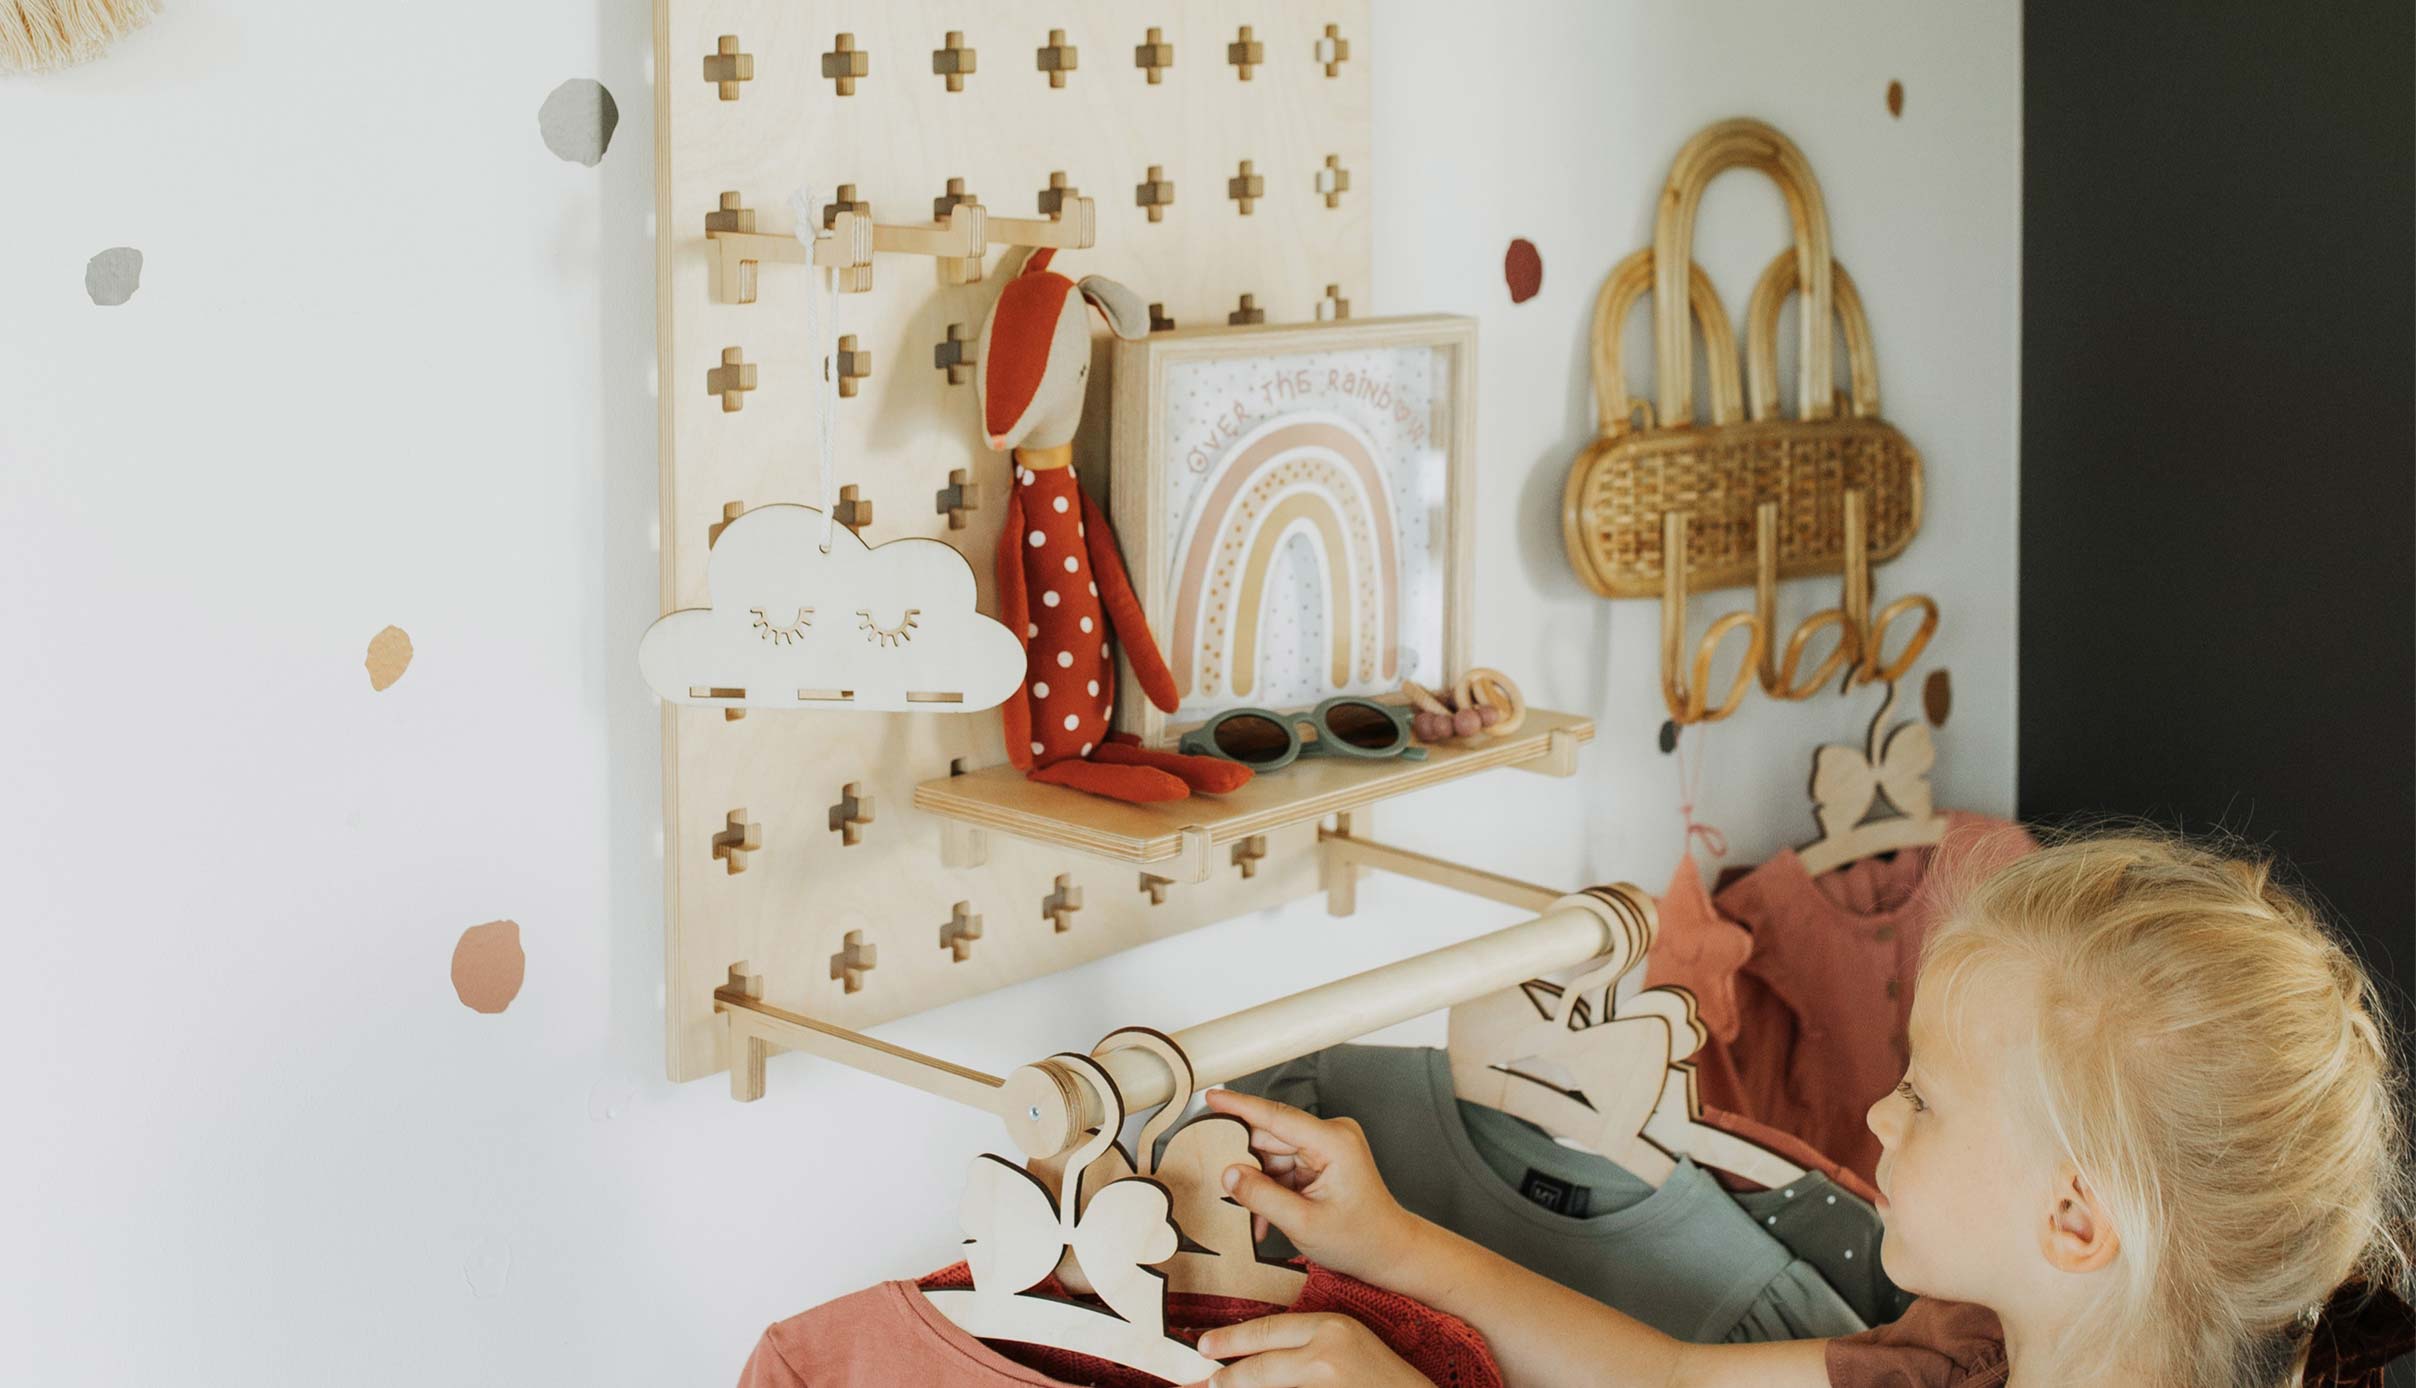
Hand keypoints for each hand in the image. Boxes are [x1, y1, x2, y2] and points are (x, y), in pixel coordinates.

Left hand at [1196, 1312, 1432, 1386]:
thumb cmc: (1385, 1376)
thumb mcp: (1347, 1341)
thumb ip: (1306, 1343)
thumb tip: (1258, 1353)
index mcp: (1330, 1327)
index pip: (1267, 1331)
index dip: (1231, 1340)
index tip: (1204, 1347)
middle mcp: (1326, 1355)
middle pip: (1261, 1369)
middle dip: (1228, 1378)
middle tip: (1205, 1383)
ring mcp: (1327, 1384)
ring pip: (1269, 1387)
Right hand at [1202, 1088, 1425, 1283]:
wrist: (1389, 1251)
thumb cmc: (1360, 1239)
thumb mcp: (1304, 1224)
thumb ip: (1261, 1197)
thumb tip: (1228, 1173)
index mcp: (1333, 1142)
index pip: (1276, 1116)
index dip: (1239, 1106)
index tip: (1212, 1097)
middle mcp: (1331, 1135)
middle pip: (1270, 1139)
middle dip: (1248, 1168)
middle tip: (1230, 1194)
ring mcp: (1327, 1145)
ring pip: (1273, 1155)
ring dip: (1260, 1185)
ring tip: (1260, 1219)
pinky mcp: (1322, 1157)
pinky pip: (1284, 1166)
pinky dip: (1272, 1189)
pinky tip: (1268, 1216)